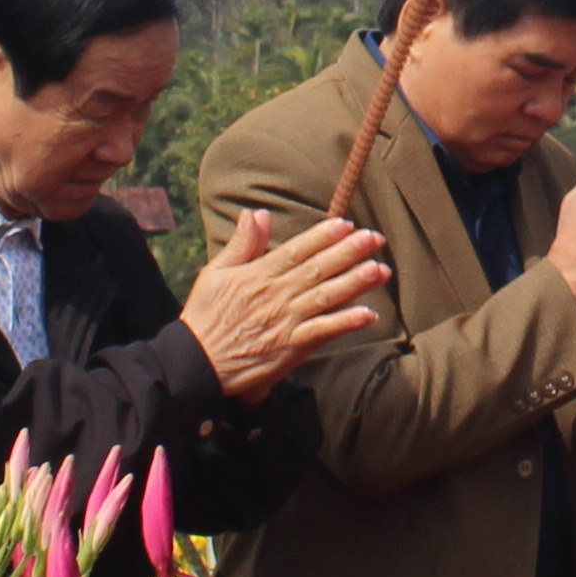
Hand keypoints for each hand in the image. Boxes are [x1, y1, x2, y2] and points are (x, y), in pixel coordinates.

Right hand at [180, 211, 391, 399]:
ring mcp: (285, 321)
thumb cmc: (205, 317)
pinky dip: (345, 323)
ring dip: (355, 283)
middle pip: (318, 269)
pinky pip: (322, 332)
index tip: (347, 224)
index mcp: (258, 275)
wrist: (196, 363)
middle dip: (349, 252)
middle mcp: (276, 295)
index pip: (297, 250)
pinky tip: (368, 314)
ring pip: (325, 297)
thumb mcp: (215, 273)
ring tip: (380, 270)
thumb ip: (242, 244)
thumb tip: (257, 213)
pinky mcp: (290, 347)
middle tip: (375, 238)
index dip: (323, 236)